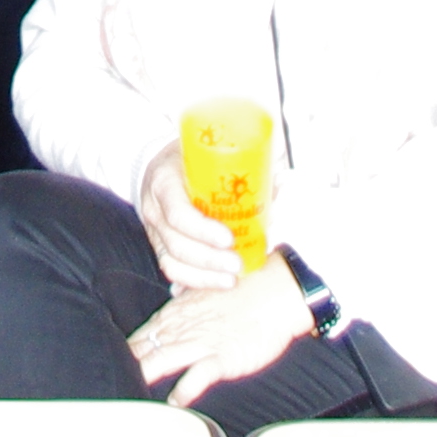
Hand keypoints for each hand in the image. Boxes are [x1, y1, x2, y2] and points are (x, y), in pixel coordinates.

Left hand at [126, 262, 311, 404]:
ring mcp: (202, 342)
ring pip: (164, 359)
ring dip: (146, 373)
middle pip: (146, 348)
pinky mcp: (223, 356)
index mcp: (177, 313)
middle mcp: (183, 327)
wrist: (276, 293)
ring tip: (131, 388)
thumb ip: (186, 296)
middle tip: (113, 378)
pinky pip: (199, 375)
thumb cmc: (244, 290)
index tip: (111, 361)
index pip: (142, 334)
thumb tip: (175, 290)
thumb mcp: (206, 289)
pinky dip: (185, 389)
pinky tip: (175, 400)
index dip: (126, 350)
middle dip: (128, 363)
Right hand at [133, 141, 244, 292]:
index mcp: (164, 180)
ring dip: (203, 276)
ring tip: (231, 279)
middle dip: (209, 259)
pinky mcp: (159, 246)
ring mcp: (154, 231)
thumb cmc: (191, 157)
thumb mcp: (209, 151)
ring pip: (172, 263)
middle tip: (237, 265)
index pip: (177, 213)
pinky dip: (192, 281)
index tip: (229, 239)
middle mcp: (154, 209)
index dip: (202, 230)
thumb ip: (244, 163)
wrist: (162, 164)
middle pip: (177, 244)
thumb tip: (281, 182)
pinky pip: (172, 270)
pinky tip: (212, 285)